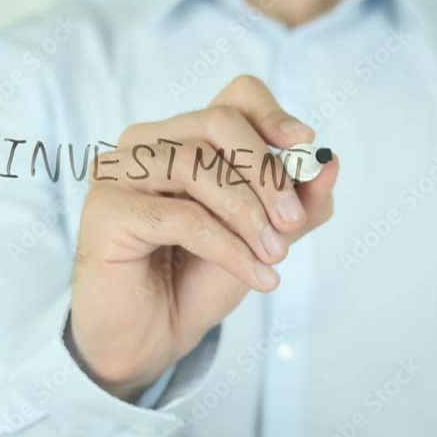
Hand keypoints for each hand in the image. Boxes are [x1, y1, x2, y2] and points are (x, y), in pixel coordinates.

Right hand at [67, 75, 338, 400]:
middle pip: (218, 123)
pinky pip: (181, 217)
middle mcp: (145, 144)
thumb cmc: (198, 280)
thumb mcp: (263, 237)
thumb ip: (298, 204)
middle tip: (292, 222)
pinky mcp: (105, 211)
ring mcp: (118, 172)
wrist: (152, 339)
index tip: (305, 146)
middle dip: (266, 172)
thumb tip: (330, 164)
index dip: (273, 115)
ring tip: (274, 255)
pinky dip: (228, 247)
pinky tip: (255, 275)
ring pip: (197, 165)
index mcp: (184, 137)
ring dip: (248, 214)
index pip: (233, 97)